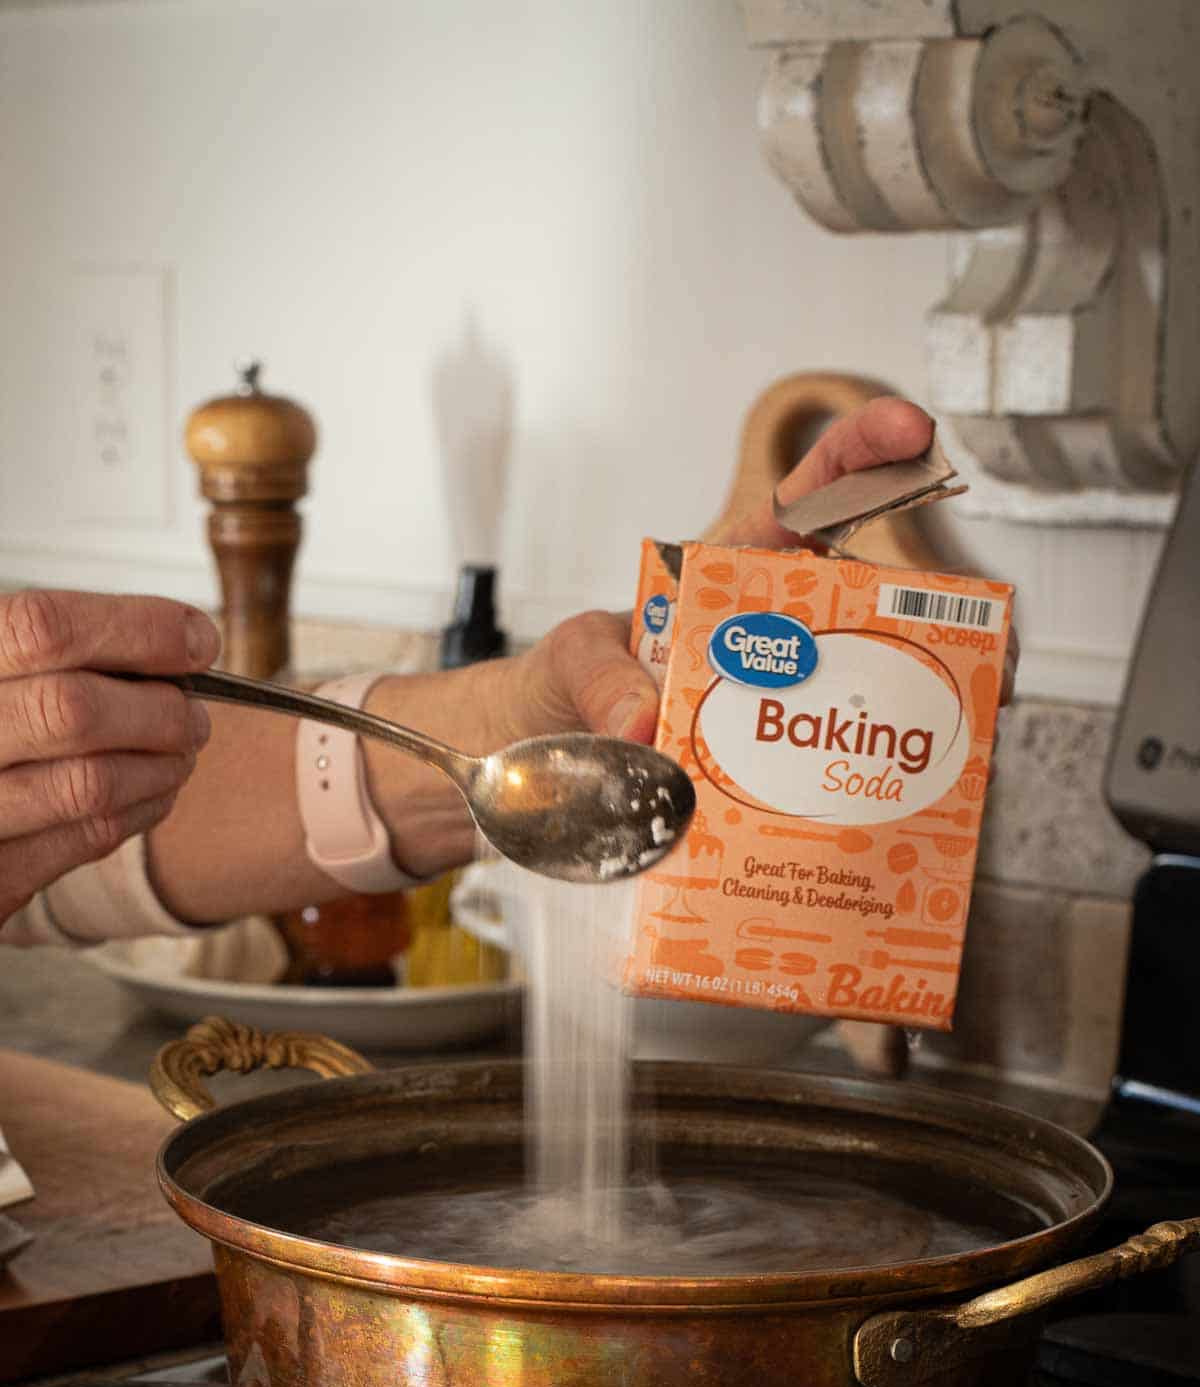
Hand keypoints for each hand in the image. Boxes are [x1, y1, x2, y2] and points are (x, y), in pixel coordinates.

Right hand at [0, 588, 219, 925]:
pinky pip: (88, 838)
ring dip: (161, 766)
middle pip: (74, 710)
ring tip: (180, 751)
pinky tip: (155, 791)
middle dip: (159, 710)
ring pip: (91, 785)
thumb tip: (185, 641)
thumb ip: (64, 649)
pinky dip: (144, 810)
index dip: (137, 630)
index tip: (197, 639)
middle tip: (193, 713)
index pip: (44, 629)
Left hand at [482, 397, 1017, 743]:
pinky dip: (857, 788)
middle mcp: (770, 638)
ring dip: (912, 712)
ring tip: (957, 731)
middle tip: (982, 641)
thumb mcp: (570, 663)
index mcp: (732, 576)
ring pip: (862, 694)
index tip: (911, 432)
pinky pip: (820, 772)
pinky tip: (889, 809)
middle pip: (867, 607)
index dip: (861, 460)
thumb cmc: (562, 687)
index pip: (807, 501)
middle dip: (932, 620)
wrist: (537, 758)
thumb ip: (602, 681)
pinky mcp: (767, 766)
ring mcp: (775, 704)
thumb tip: (643, 728)